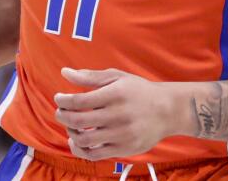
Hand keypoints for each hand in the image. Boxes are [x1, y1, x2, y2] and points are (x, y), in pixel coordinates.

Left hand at [53, 67, 183, 160]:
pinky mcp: (124, 149)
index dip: (63, 100)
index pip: (79, 101)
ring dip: (70, 133)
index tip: (58, 98)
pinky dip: (81, 150)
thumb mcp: (117, 77)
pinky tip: (78, 141)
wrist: (168, 110)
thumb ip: (90, 76)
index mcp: (115, 94)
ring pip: (84, 140)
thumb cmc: (139, 91)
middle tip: (60, 112)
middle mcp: (118, 115)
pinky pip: (95, 155)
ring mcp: (121, 134)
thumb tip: (64, 72)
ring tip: (71, 126)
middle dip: (62, 116)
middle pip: (78, 121)